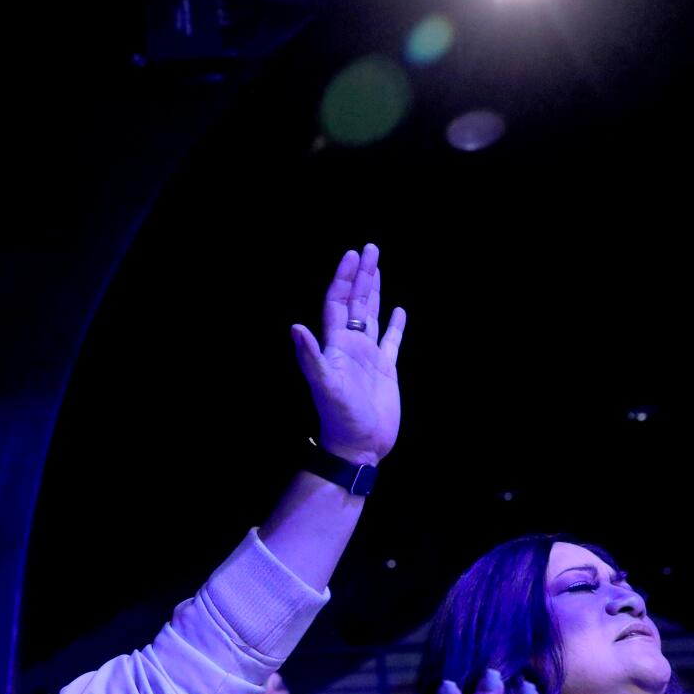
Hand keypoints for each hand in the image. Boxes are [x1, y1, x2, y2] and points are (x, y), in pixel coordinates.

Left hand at [291, 243, 405, 465]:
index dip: (344, 278)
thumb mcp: (324, 385)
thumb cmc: (340, 418)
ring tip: (378, 266)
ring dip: (374, 291)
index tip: (353, 255)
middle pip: (356, 302)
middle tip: (370, 248)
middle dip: (362, 275)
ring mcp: (368, 356)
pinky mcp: (385, 370)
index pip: (338, 302)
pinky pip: (392, 340)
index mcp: (336, 344)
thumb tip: (295, 327)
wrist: (359, 446)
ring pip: (371, 315)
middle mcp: (350, 345)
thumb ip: (310, 356)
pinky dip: (395, 324)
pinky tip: (398, 310)